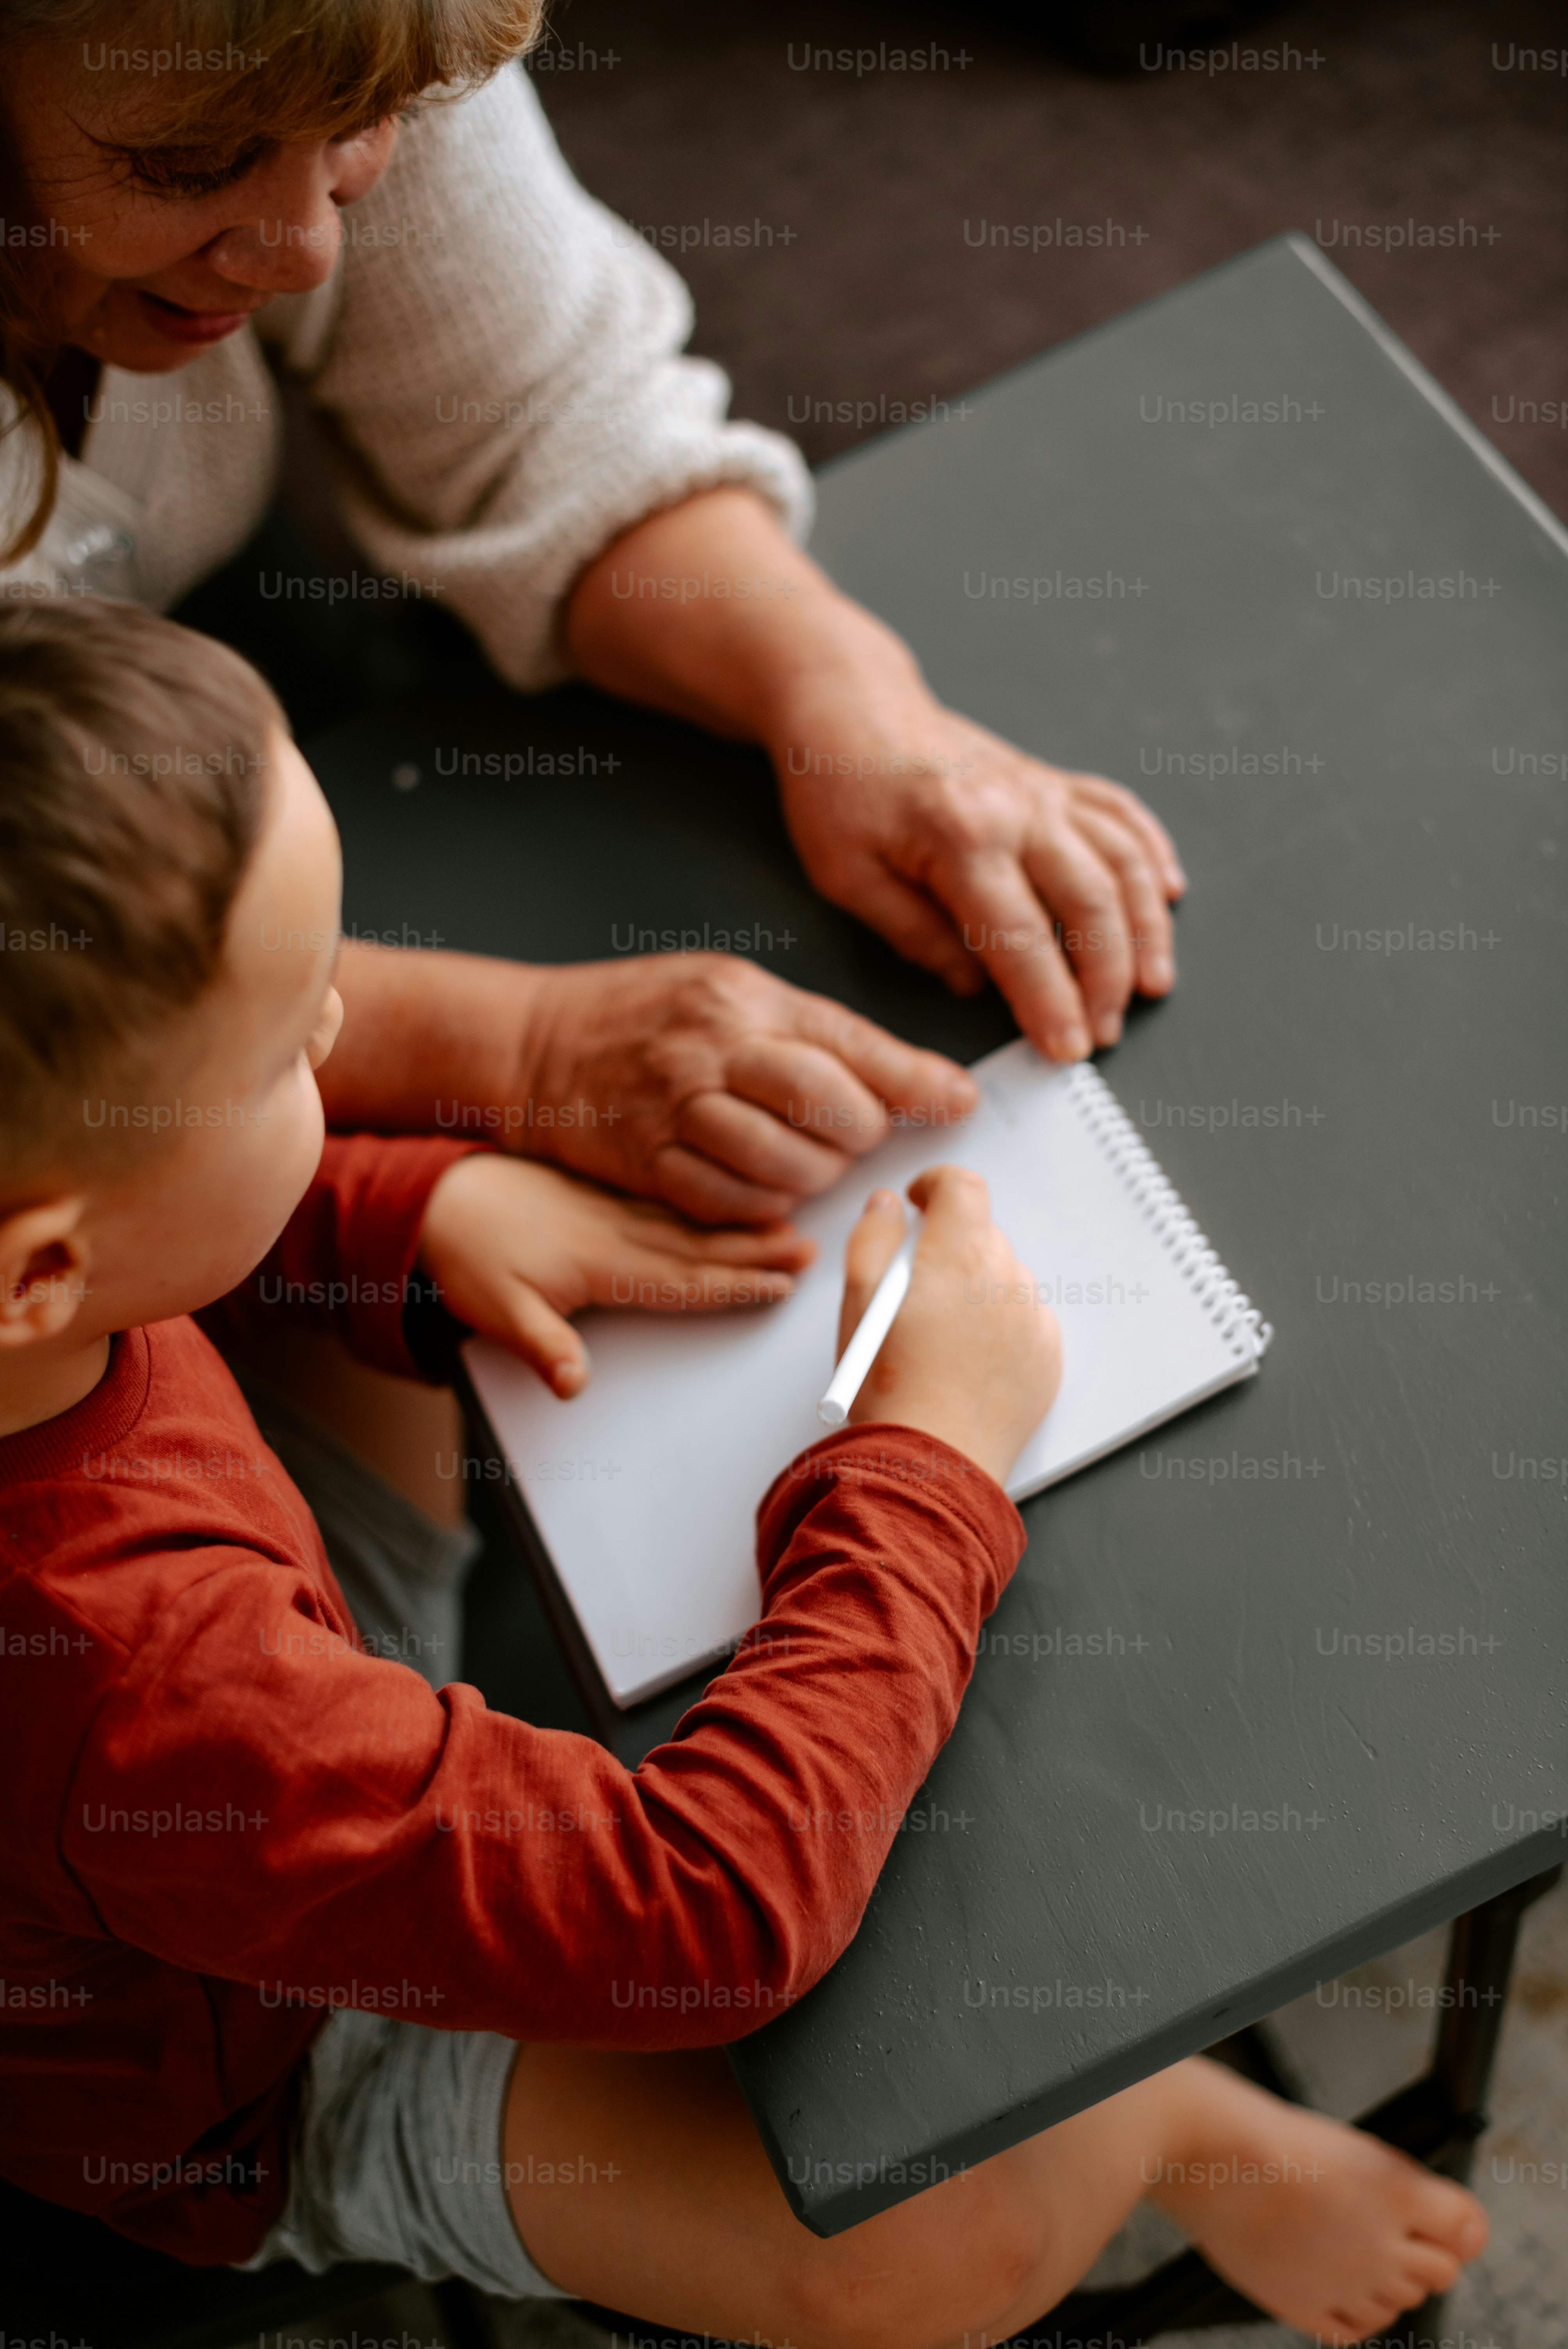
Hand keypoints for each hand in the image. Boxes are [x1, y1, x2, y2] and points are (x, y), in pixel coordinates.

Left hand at [418, 1154, 813, 1397]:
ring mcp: (613, 1209)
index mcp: (600, 1263)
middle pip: (701, 1246)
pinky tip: (733, 1198)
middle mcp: (617, 1231)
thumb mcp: (493, 1310)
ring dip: (744, 1225)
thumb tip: (575, 1386)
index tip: (780, 1286)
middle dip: (759, 1251)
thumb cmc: (467, 1254)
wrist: (438, 1195)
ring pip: (693, 1220)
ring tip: (792, 1224)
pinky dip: (707, 1201)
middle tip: (812, 1251)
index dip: (734, 1285)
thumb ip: (542, 1347)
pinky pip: (669, 1199)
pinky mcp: (603, 1195)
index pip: (681, 1280)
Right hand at [516, 954, 977, 1224]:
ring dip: (816, 1176)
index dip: (914, 1081)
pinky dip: (761, 1206)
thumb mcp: (730, 989)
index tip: (959, 1102)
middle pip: (826, 1106)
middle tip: (861, 1134)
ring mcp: (675, 1109)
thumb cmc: (643, 1012)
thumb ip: (814, 1030)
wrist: (533, 1041)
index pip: (849, 1044)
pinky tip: (766, 1188)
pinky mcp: (648, 1162)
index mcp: (742, 998)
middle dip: (861, 1133)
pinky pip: (729, 1202)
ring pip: (783, 1165)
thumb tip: (911, 1075)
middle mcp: (711, 1050)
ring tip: (813, 1161)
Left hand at [770, 632, 1184, 1062]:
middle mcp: (1017, 810)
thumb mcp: (846, 877)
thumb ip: (914, 935)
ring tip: (1153, 981)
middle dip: (1108, 978)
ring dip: (1146, 926)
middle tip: (1106, 1032)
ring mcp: (1041, 790)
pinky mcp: (1051, 779)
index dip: (1050, 1002)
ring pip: (1122, 859)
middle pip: (1090, 902)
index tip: (1068, 1049)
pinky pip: (1121, 812)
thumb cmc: (838, 792)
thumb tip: (972, 985)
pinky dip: (1152, 852)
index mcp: (961, 839)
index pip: (1021, 940)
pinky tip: (1169, 891)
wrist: (848, 705)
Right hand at [837, 1169, 1060, 1484]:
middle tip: (915, 1291)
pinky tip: (967, 1364)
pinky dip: (1000, 1330)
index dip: (937, 1185)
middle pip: (981, 1235)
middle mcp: (1005, 1278)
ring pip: (1004, 1280)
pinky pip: (1025, 1322)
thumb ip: (872, 1237)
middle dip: (949, 1249)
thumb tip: (888, 1204)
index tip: (919, 1204)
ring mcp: (1032, 1319)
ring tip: (939, 1340)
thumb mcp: (857, 1301)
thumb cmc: (886, 1384)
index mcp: (958, 1254)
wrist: (929, 1462)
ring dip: (975, 1291)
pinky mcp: (1047, 1357)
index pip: (962, 1187)